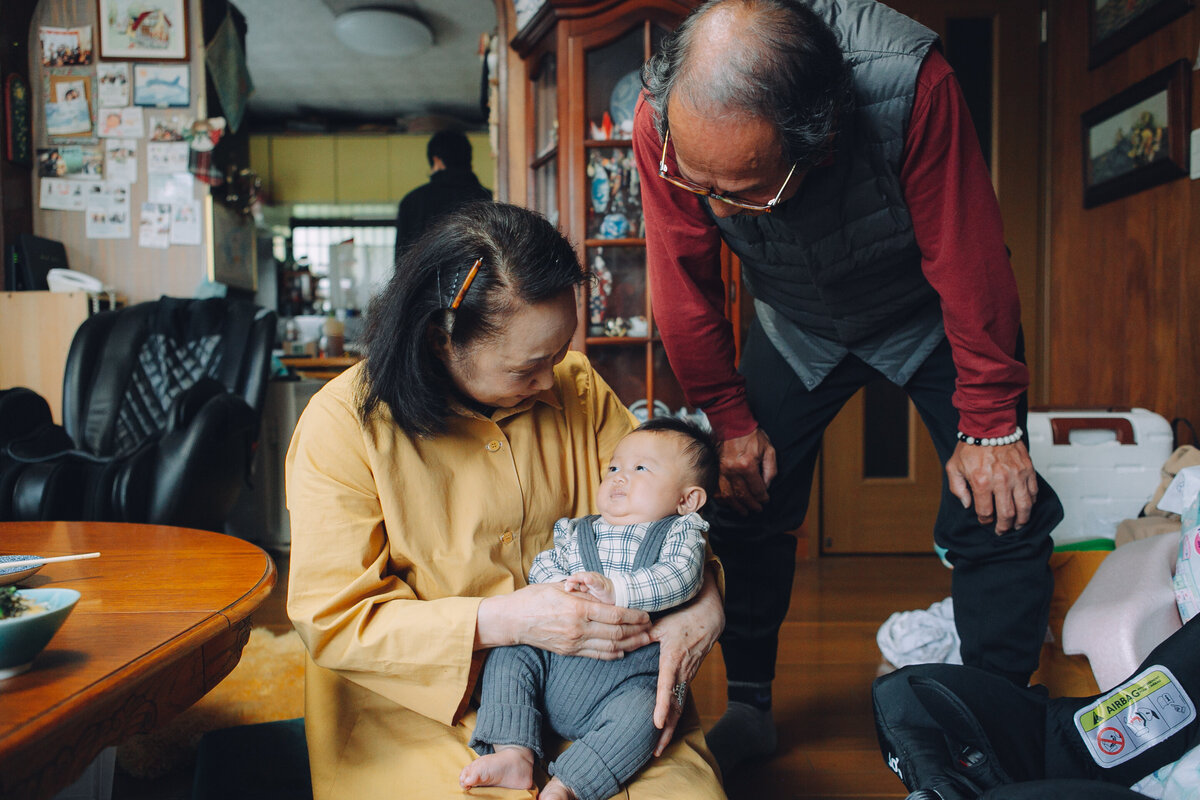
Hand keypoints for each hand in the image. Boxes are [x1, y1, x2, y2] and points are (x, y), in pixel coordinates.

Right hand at [476, 582, 650, 658]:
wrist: (512, 621)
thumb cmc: (533, 598)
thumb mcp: (558, 586)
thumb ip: (582, 590)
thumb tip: (604, 592)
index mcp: (578, 609)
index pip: (615, 615)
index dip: (634, 616)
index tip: (647, 615)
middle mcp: (578, 629)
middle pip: (617, 633)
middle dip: (638, 631)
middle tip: (652, 629)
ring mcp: (574, 643)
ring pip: (609, 647)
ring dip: (630, 645)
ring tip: (644, 641)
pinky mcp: (569, 652)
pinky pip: (596, 655)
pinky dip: (613, 654)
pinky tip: (623, 651)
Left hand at [564, 571, 615, 604]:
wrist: (614, 596)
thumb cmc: (599, 596)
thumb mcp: (586, 597)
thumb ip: (577, 595)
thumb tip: (565, 599)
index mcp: (584, 582)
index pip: (574, 580)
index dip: (569, 583)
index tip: (565, 589)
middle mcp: (589, 579)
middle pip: (578, 577)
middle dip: (572, 581)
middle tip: (567, 587)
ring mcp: (596, 580)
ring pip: (586, 577)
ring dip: (578, 578)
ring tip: (571, 579)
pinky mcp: (602, 585)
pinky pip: (596, 582)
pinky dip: (591, 580)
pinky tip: (587, 580)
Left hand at [647, 567, 723, 754]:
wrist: (710, 617)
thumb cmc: (683, 617)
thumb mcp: (661, 622)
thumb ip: (642, 633)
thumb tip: (621, 639)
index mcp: (673, 659)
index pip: (666, 687)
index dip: (661, 706)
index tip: (656, 724)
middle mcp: (682, 672)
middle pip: (675, 707)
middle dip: (666, 731)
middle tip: (656, 752)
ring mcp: (687, 676)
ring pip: (679, 707)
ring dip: (670, 728)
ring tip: (658, 749)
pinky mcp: (688, 677)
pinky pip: (681, 700)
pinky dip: (674, 717)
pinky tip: (665, 729)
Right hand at [718, 428, 777, 513]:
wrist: (731, 423)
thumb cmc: (751, 436)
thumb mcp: (768, 449)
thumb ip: (770, 469)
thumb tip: (767, 486)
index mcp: (747, 465)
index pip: (756, 489)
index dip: (763, 498)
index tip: (766, 500)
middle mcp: (732, 471)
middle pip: (742, 496)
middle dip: (751, 505)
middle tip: (757, 509)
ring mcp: (720, 471)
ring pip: (728, 496)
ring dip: (737, 506)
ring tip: (744, 511)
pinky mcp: (714, 470)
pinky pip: (717, 490)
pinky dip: (723, 500)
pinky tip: (729, 503)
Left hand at [946, 440, 1038, 533]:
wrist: (989, 426)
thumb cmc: (971, 446)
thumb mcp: (954, 467)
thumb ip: (957, 489)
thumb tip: (967, 505)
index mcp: (981, 482)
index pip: (985, 512)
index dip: (985, 521)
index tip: (985, 521)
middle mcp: (1001, 481)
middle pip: (1007, 514)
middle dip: (1004, 527)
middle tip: (1002, 530)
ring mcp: (1017, 476)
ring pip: (1024, 507)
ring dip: (1022, 520)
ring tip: (1018, 525)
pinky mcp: (1028, 470)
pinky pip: (1033, 492)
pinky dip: (1031, 502)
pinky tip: (1026, 507)